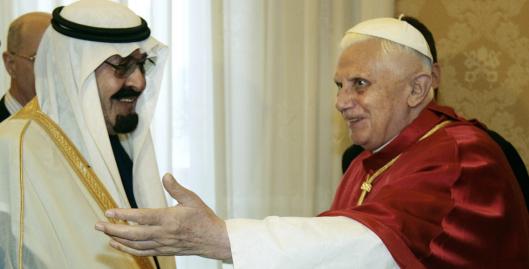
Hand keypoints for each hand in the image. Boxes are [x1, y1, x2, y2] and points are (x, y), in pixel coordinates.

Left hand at [95, 173, 230, 259]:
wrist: (213, 240)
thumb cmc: (203, 218)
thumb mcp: (192, 199)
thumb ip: (176, 188)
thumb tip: (166, 176)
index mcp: (169, 219)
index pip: (141, 217)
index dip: (123, 215)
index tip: (109, 212)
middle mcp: (163, 233)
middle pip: (133, 234)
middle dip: (113, 229)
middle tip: (98, 225)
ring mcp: (162, 244)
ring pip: (135, 245)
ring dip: (118, 239)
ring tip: (104, 233)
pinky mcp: (163, 250)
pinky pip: (142, 252)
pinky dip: (128, 249)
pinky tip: (118, 244)